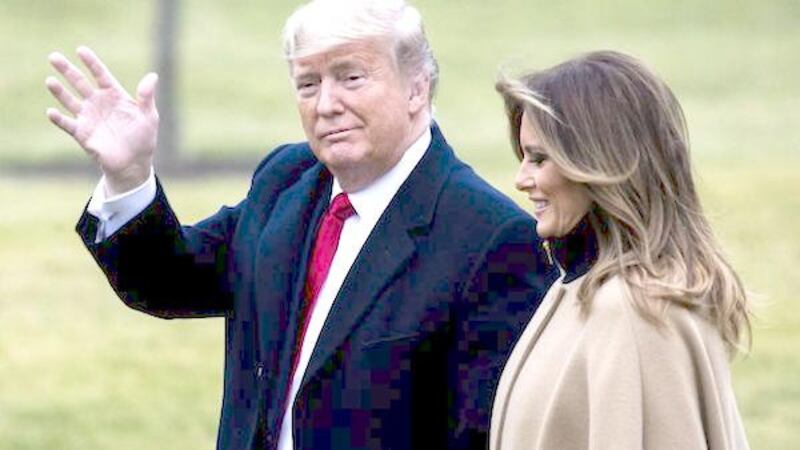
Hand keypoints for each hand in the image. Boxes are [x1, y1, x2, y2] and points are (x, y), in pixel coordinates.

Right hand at [46, 46, 158, 194]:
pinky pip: (67, 124)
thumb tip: (152, 76)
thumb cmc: (143, 138)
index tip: (81, 50)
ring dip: (59, 91)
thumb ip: (146, 96)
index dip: (91, 62)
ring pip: (70, 100)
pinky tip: (51, 112)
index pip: (100, 75)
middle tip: (53, 56)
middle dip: (67, 70)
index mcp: (114, 95)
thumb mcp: (149, 116)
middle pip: (79, 82)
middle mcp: (98, 103)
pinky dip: (59, 119)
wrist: (134, 163)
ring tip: (50, 80)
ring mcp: (88, 117)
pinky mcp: (82, 133)